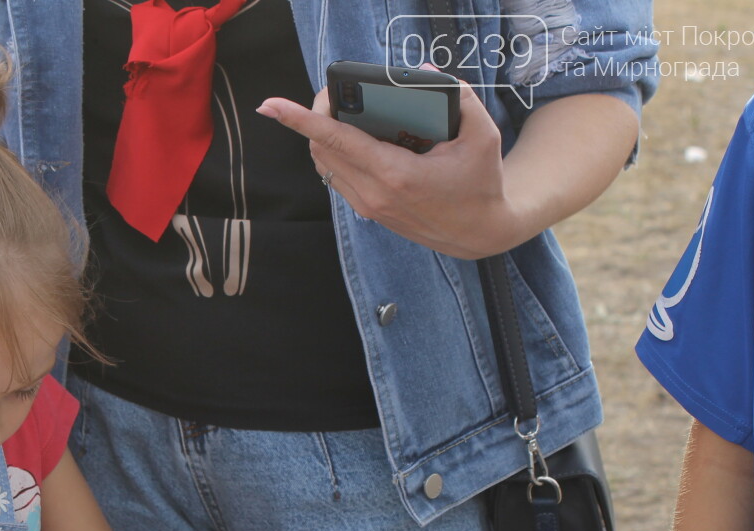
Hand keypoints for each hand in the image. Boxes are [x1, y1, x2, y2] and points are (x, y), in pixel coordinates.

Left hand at [256, 73, 527, 259]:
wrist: (479, 233)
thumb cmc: (481, 182)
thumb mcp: (482, 135)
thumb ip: (458, 97)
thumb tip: (422, 73)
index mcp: (396, 174)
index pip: (337, 140)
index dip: (300, 120)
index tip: (272, 106)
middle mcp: (374, 192)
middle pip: (321, 147)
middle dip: (316, 115)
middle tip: (334, 91)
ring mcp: (368, 205)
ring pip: (324, 163)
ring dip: (323, 135)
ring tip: (343, 111)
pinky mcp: (368, 211)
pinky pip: (336, 176)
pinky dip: (336, 152)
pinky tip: (353, 137)